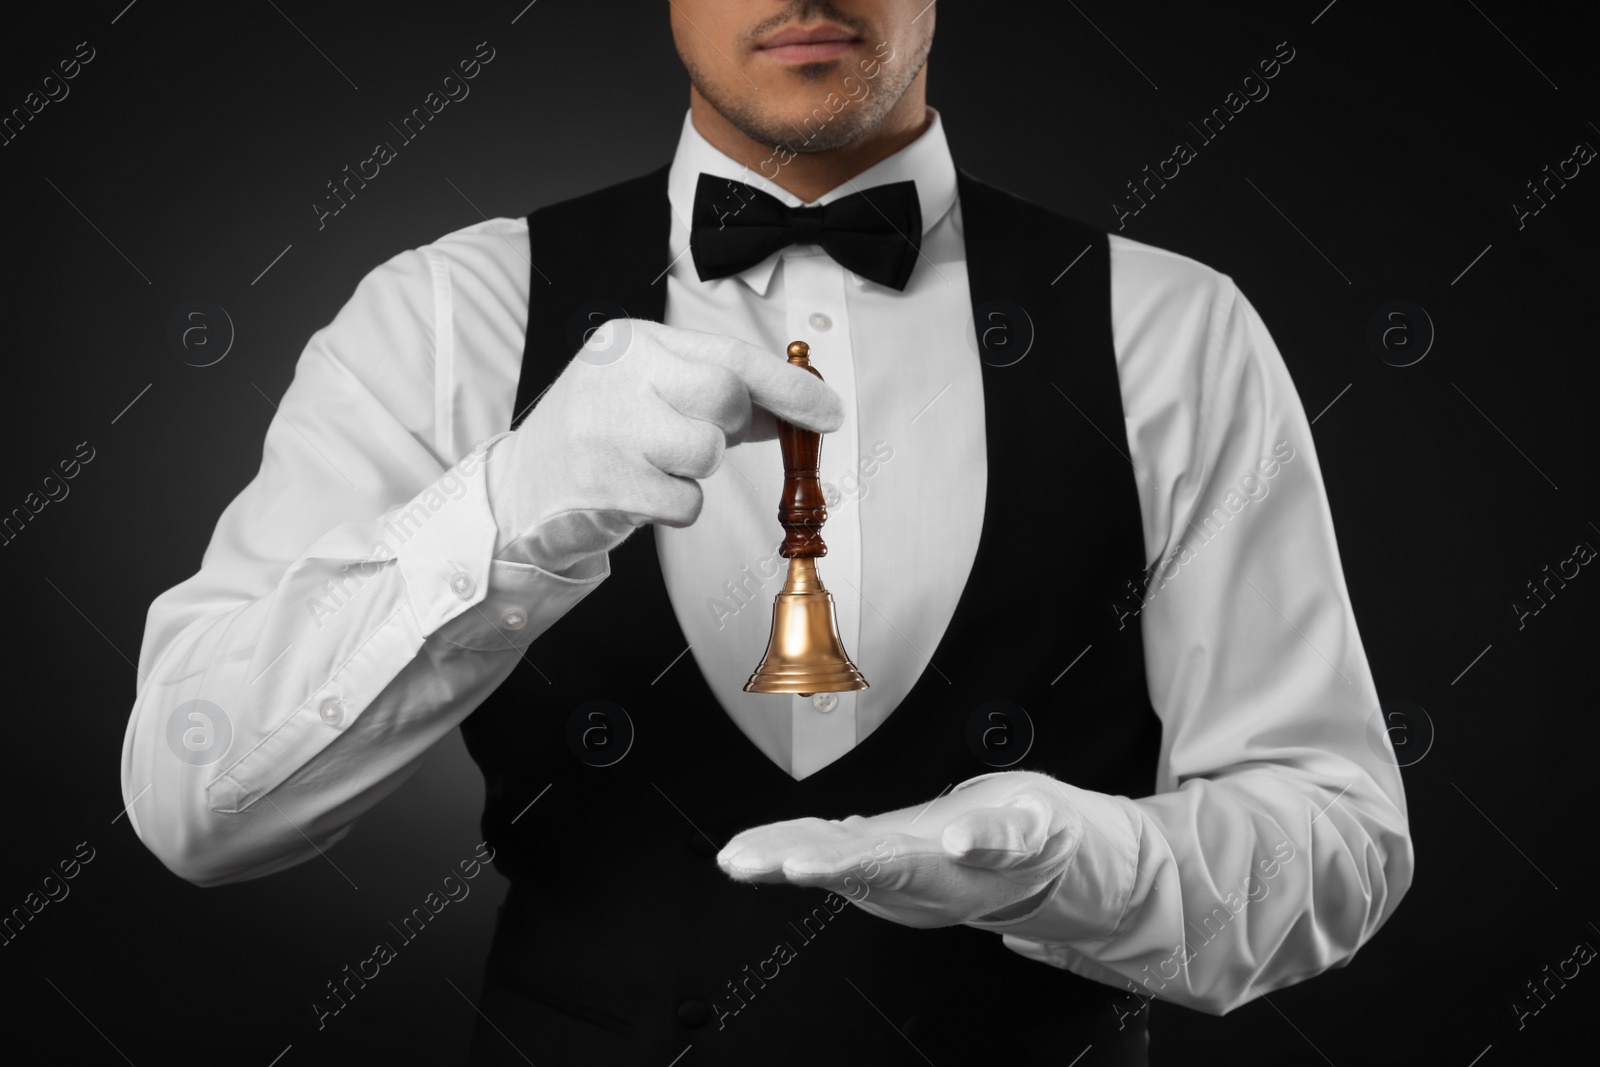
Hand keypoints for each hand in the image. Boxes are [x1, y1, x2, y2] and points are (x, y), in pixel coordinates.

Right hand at [484, 319, 841, 573]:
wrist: (518, 490)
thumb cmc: (598, 435)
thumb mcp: (647, 390)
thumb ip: (716, 391)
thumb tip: (802, 406)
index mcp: (632, 340)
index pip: (730, 354)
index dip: (789, 386)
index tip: (829, 411)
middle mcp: (617, 373)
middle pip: (725, 397)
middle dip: (727, 428)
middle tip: (694, 438)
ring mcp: (608, 428)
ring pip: (708, 452)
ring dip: (694, 470)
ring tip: (652, 464)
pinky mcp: (607, 484)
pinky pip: (685, 501)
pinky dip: (674, 506)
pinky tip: (637, 492)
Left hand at [716, 772, 1085, 928]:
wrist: (1038, 859)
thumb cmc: (1038, 839)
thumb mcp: (1039, 829)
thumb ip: (1003, 837)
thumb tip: (964, 840)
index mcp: (945, 877)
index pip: (885, 869)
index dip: (839, 866)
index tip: (797, 865)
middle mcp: (910, 884)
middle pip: (842, 871)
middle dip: (788, 863)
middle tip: (743, 861)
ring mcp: (892, 875)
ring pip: (828, 864)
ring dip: (778, 858)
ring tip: (735, 857)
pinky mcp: (881, 859)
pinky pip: (830, 852)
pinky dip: (791, 844)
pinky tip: (758, 846)